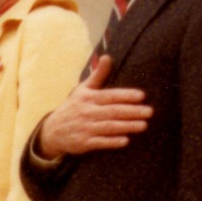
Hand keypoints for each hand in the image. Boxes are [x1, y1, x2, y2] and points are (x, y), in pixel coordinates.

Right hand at [38, 75, 152, 158]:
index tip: (142, 96)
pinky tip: (125, 141)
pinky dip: (112, 142)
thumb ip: (98, 75)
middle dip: (132, 112)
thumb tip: (107, 57)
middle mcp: (87, 112)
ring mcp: (85, 128)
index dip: (126, 96)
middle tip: (149, 112)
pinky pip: (100, 142)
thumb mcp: (82, 89)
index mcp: (89, 98)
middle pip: (113, 111)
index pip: (110, 96)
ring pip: (109, 127)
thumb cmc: (73, 107)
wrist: (52, 131)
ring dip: (127, 126)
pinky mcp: (83, 143)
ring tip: (143, 125)